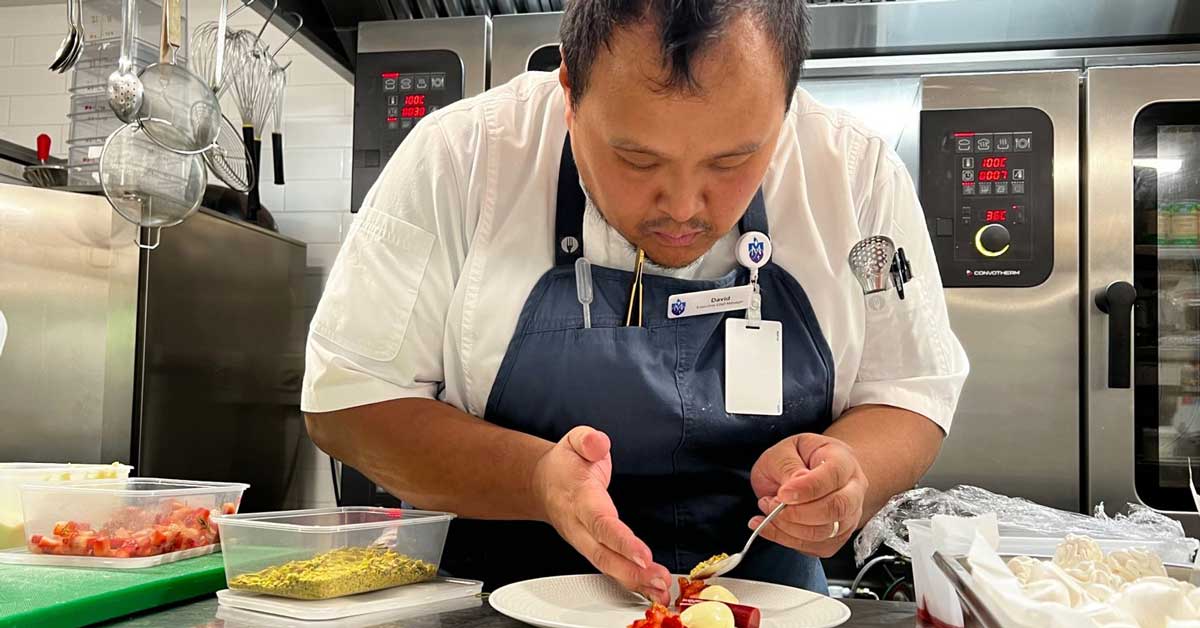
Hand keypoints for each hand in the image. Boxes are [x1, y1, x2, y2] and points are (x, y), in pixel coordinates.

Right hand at [532, 426, 670, 603]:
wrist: (543, 483)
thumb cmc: (565, 465)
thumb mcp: (574, 441)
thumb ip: (587, 440)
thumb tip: (598, 443)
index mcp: (579, 498)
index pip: (601, 522)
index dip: (621, 541)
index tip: (643, 555)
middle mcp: (579, 525)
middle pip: (603, 554)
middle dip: (631, 571)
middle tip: (658, 581)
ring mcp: (583, 541)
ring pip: (606, 566)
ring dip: (634, 581)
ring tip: (660, 590)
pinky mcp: (591, 549)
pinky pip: (610, 568)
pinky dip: (631, 582)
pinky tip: (652, 589)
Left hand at [748, 434, 867, 557]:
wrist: (805, 471)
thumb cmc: (796, 458)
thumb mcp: (784, 451)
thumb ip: (788, 466)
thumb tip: (793, 488)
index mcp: (843, 460)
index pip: (833, 476)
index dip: (807, 489)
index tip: (782, 494)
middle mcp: (853, 489)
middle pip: (837, 508)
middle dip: (798, 513)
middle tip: (770, 504)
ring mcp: (850, 515)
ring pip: (827, 532)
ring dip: (789, 527)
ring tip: (768, 510)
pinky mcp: (838, 537)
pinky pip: (816, 547)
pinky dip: (787, 540)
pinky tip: (770, 526)